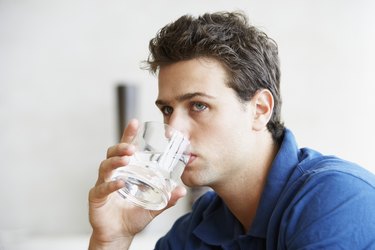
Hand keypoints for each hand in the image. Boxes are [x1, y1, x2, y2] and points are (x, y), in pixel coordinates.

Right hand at [88, 119, 186, 248]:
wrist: (120, 234)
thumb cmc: (134, 216)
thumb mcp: (153, 205)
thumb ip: (166, 198)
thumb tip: (182, 190)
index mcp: (126, 171)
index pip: (125, 149)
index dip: (129, 135)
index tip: (135, 122)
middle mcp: (113, 174)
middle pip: (112, 154)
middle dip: (121, 147)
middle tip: (132, 147)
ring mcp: (103, 184)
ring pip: (105, 166)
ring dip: (116, 161)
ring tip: (126, 159)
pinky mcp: (96, 197)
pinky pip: (102, 188)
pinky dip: (110, 184)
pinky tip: (120, 182)